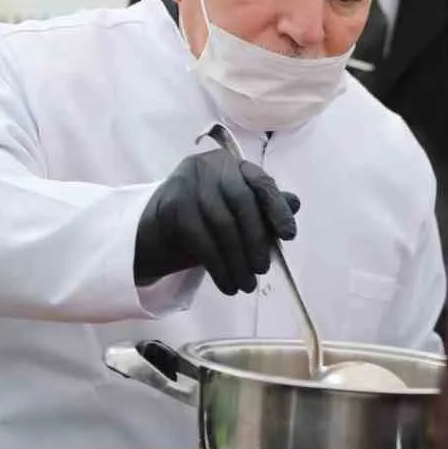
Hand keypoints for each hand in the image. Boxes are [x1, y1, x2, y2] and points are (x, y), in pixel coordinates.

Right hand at [133, 148, 299, 294]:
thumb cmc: (204, 221)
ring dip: (238, 261)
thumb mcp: (235, 213)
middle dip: (256, 240)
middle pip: (242, 203)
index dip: (277, 209)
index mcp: (231, 164)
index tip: (289, 236)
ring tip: (247, 285)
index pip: (261, 183)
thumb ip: (263, 206)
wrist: (153, 232)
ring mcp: (187, 183)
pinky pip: (202, 240)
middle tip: (263, 269)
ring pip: (223, 225)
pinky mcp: (171, 206)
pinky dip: (219, 267)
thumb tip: (294, 203)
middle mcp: (209, 166)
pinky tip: (227, 284)